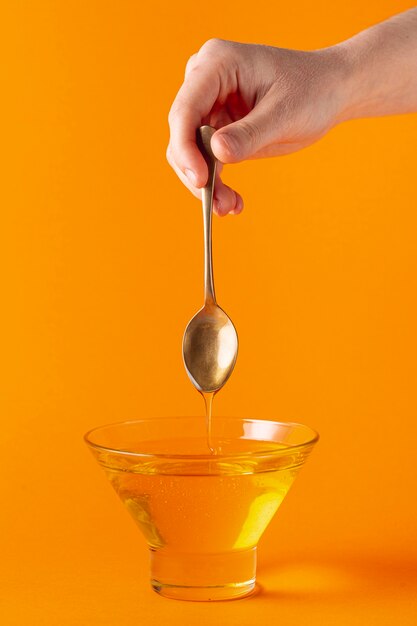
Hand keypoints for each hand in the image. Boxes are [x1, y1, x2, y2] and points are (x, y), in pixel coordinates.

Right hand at [167, 39, 348, 215]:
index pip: (185, 110)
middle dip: (197, 173)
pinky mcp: (216, 126)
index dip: (185, 148)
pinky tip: (233, 201)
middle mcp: (204, 81)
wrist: (330, 91)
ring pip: (190, 153)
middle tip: (219, 205)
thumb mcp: (284, 114)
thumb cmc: (312, 91)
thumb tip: (217, 153)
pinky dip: (216, 183)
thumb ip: (249, 134)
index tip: (200, 181)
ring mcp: (209, 104)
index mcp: (216, 63)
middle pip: (182, 134)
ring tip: (230, 206)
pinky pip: (205, 159)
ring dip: (206, 184)